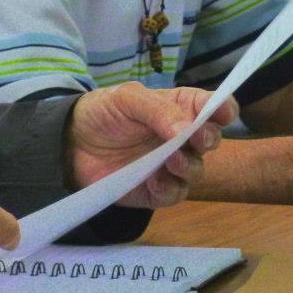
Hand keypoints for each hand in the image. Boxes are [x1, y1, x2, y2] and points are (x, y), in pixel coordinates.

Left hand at [67, 82, 238, 208]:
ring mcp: (171, 165)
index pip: (214, 107)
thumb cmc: (103, 112)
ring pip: (197, 169)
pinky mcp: (156, 191)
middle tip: (195, 138)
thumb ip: (159, 111)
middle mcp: (183, 137)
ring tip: (171, 161)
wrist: (68, 144)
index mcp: (181, 108)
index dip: (224, 108)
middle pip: (212, 139)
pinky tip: (154, 180)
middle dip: (208, 138)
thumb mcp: (128, 98)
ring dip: (189, 165)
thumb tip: (187, 130)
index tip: (223, 113)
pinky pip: (175, 194)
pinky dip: (170, 188)